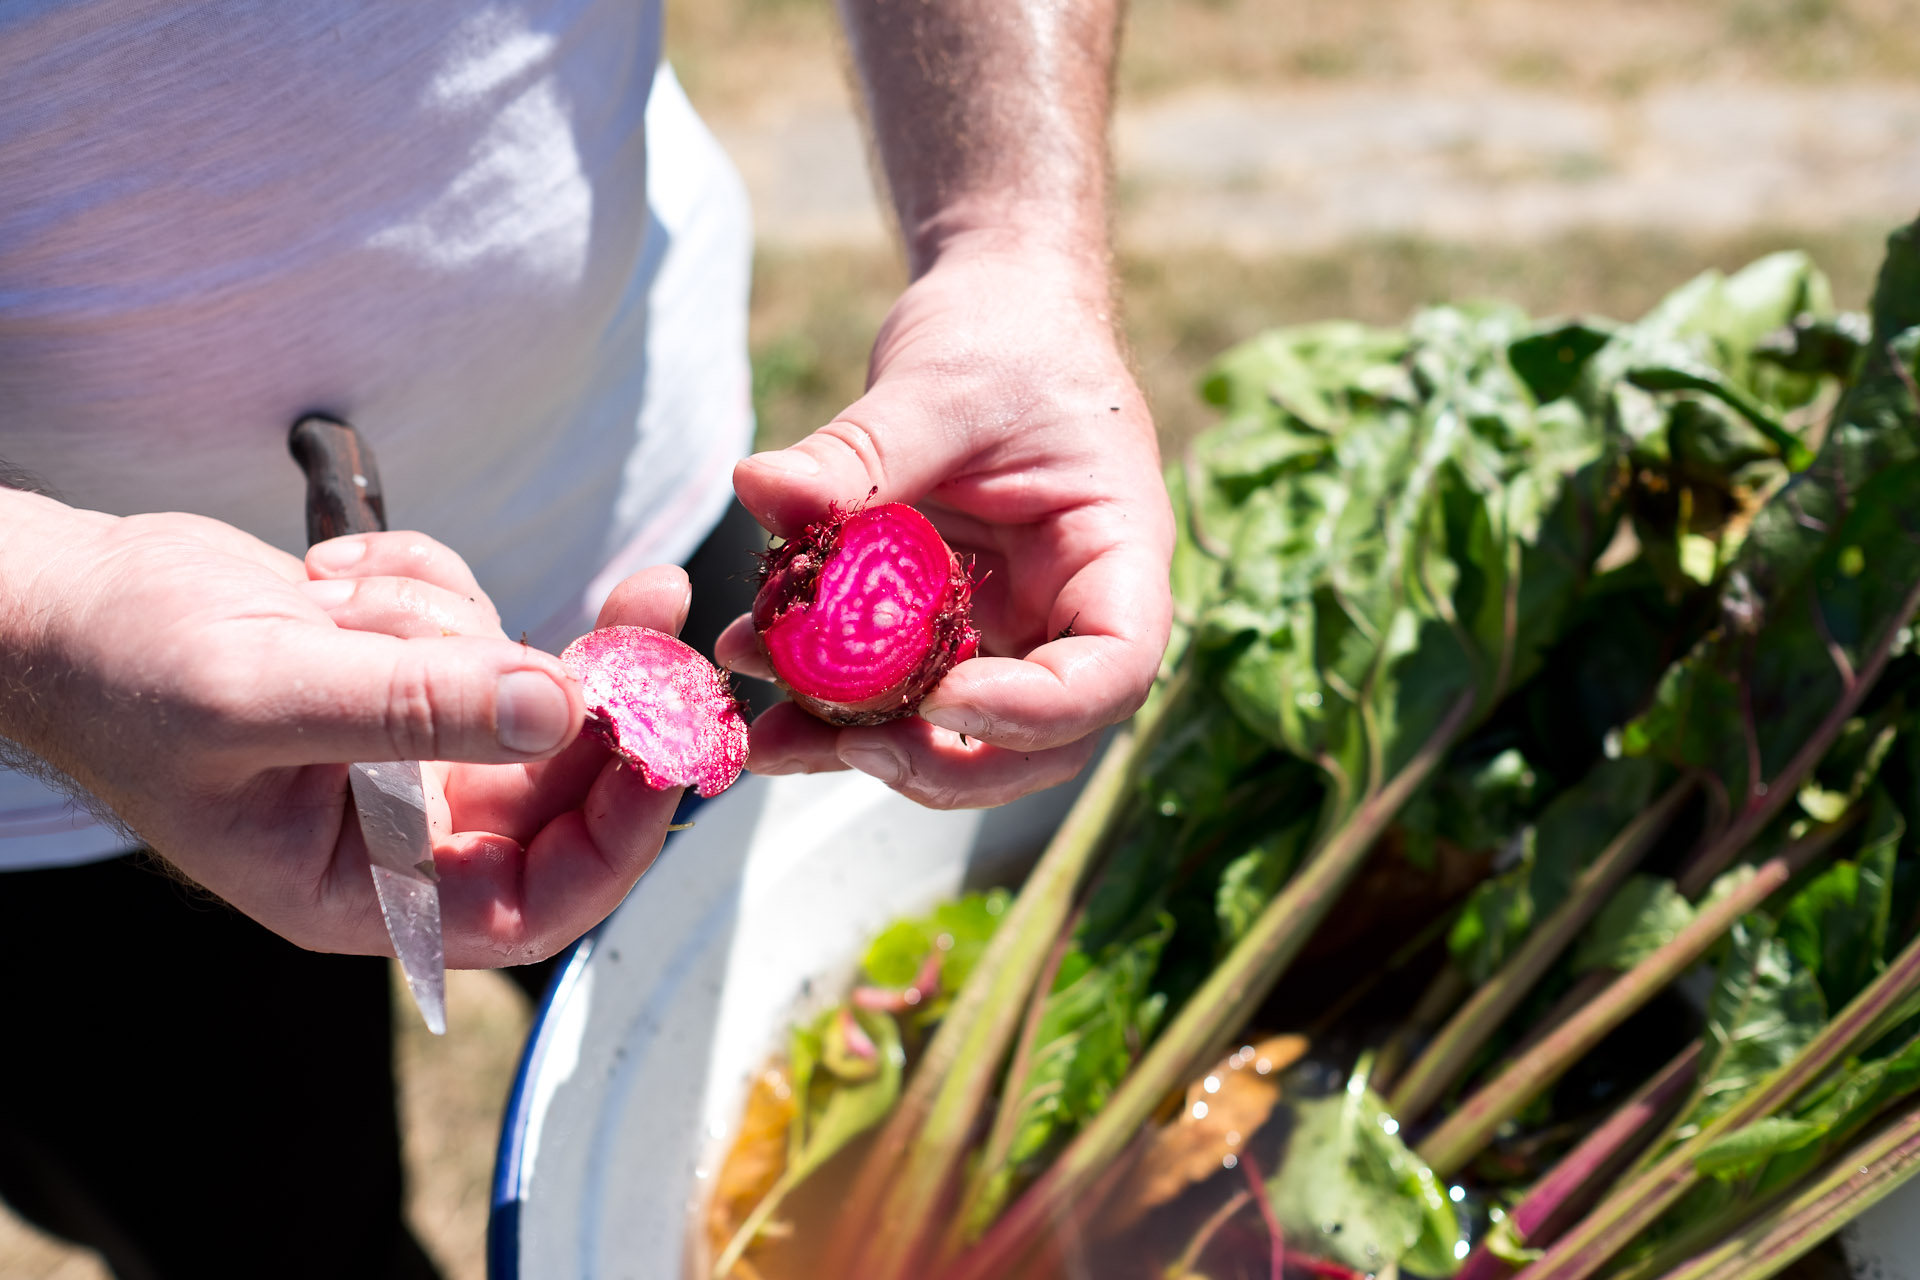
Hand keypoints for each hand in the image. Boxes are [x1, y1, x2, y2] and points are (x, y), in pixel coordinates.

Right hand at [0, 492, 689, 964]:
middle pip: (566, 781)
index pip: (540, 901)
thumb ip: (411, 708)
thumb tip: (561, 708)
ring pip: (521, 679)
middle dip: (603, 691)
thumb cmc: (123, 672)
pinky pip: (475, 617)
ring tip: (332, 597)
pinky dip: (422, 578)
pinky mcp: (416, 674)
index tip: (666, 742)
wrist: (64, 599)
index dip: (619, 835)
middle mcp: (408, 830)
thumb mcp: (263, 692)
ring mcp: (417, 747)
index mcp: (370, 889)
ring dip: (449, 619)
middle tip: (653, 602)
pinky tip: (325, 575)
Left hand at [718, 242, 1173, 807]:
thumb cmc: (1005, 339)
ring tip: (770, 737)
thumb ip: (859, 451)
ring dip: (865, 749)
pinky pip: (892, 689)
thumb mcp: (937, 386)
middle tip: (853, 750)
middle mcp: (1070, 617)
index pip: (1112, 673)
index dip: (1034, 711)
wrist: (996, 312)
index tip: (940, 696)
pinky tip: (750, 669)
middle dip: (945, 763)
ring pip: (958, 736)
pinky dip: (825, 700)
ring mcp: (1006, 632)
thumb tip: (758, 488)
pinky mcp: (940, 631)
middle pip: (1041, 743)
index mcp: (1114, 560)